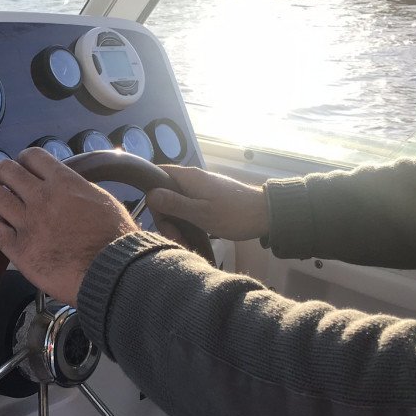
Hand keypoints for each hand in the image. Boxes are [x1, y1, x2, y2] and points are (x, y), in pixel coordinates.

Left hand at [0, 148, 138, 305]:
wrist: (111, 272)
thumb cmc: (116, 240)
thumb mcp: (104, 201)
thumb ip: (79, 190)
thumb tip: (69, 188)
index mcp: (63, 182)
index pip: (32, 156)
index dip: (24, 160)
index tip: (24, 168)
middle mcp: (41, 197)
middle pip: (5, 170)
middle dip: (0, 173)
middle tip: (1, 182)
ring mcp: (27, 223)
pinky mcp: (19, 249)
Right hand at [146, 165, 268, 242]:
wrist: (266, 215)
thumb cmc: (233, 214)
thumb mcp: (201, 213)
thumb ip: (175, 204)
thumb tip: (149, 196)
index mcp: (187, 177)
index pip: (156, 175)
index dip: (150, 196)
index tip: (159, 219)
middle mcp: (191, 178)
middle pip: (164, 193)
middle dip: (166, 217)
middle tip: (176, 237)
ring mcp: (200, 188)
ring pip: (176, 202)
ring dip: (176, 222)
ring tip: (186, 241)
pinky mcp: (208, 197)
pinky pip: (188, 206)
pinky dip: (187, 221)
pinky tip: (193, 236)